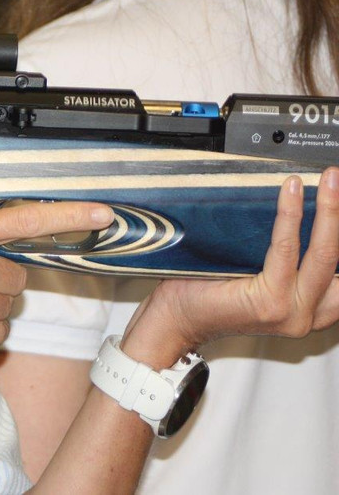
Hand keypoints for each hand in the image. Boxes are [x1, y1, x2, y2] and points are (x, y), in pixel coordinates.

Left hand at [126, 167, 338, 361]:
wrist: (175, 318)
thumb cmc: (210, 293)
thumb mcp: (263, 278)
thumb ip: (290, 262)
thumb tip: (305, 214)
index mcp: (312, 310)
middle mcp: (307, 315)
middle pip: (338, 259)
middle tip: (335, 178)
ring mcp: (290, 312)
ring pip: (323, 254)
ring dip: (330, 211)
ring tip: (328, 180)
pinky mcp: (270, 303)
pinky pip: (286, 249)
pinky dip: (291, 216)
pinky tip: (293, 192)